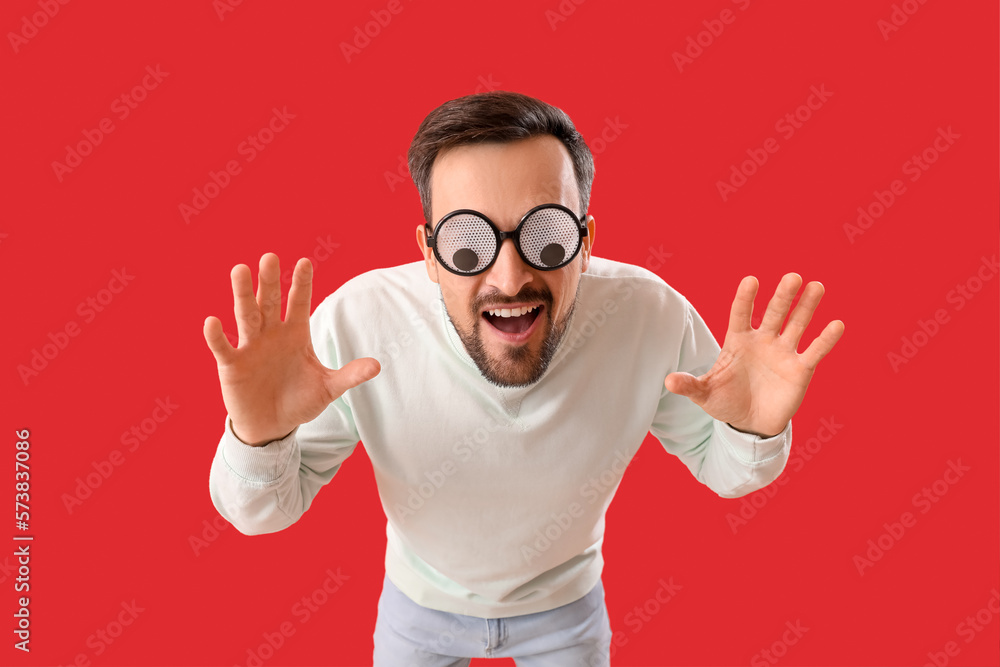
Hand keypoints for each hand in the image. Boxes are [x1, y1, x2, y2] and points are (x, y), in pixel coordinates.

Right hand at [203, 253, 379, 445]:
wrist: (272, 426)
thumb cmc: (299, 401)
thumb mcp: (327, 389)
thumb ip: (349, 376)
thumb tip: (377, 366)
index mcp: (295, 334)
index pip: (300, 303)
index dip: (302, 284)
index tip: (305, 261)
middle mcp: (271, 334)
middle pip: (270, 301)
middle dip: (270, 281)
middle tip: (270, 257)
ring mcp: (250, 347)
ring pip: (246, 315)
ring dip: (243, 294)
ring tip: (239, 270)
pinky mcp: (232, 365)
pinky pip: (223, 347)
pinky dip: (217, 336)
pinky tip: (212, 321)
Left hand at [664, 273, 844, 437]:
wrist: (749, 423)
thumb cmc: (726, 402)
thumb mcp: (705, 394)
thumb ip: (690, 385)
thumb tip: (668, 381)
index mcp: (738, 341)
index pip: (741, 314)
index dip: (746, 298)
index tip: (751, 280)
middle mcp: (763, 340)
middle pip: (774, 313)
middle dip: (783, 296)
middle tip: (792, 277)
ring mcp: (783, 352)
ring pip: (797, 324)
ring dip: (807, 307)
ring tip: (817, 286)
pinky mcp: (800, 369)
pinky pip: (814, 351)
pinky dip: (826, 339)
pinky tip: (837, 324)